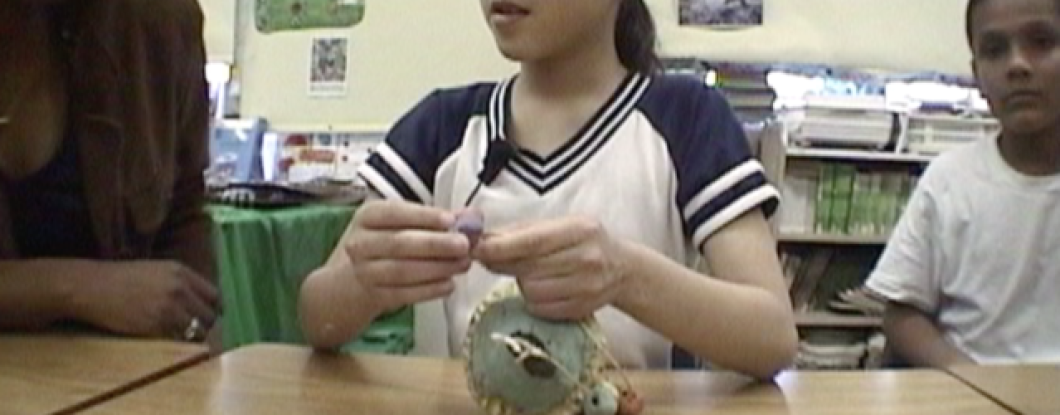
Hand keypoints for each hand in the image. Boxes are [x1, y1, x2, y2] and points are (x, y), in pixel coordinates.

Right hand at [74, 261, 218, 340]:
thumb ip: (180, 282)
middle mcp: (179, 289)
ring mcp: (168, 308)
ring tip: (182, 337)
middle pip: (209, 315)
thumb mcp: (156, 270)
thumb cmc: (120, 279)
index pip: (214, 295)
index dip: (213, 309)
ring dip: (192, 337)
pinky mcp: (155, 326)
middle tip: (195, 331)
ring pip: (197, 330)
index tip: (208, 317)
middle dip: (204, 325)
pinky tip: (168, 340)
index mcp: (181, 272)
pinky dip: (178, 343)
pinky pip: (178, 340)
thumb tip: (199, 302)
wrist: (91, 287)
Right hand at [343, 200, 472, 313]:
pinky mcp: (374, 296)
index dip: (424, 216)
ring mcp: (365, 272)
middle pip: (399, 243)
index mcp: (368, 217)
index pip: (395, 213)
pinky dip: (429, 290)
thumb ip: (436, 219)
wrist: (347, 283)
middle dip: (435, 244)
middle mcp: (361, 243)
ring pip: (402, 271)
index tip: (450, 219)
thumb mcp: (400, 225)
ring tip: (462, 265)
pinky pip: (404, 294)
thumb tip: (472, 216)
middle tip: (463, 245)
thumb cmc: (382, 245)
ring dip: (437, 268)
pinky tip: (448, 284)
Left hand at [474, 216, 630, 320]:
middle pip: (528, 267)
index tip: (476, 248)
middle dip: (502, 263)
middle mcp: (586, 258)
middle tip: (488, 257)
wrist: (622, 269)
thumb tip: (482, 239)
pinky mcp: (581, 309)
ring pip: (531, 290)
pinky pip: (540, 307)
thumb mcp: (560, 225)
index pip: (532, 241)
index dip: (501, 247)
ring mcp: (586, 287)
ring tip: (531, 271)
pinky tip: (542, 286)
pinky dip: (533, 298)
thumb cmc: (583, 241)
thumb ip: (522, 231)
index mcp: (579, 230)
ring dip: (521, 282)